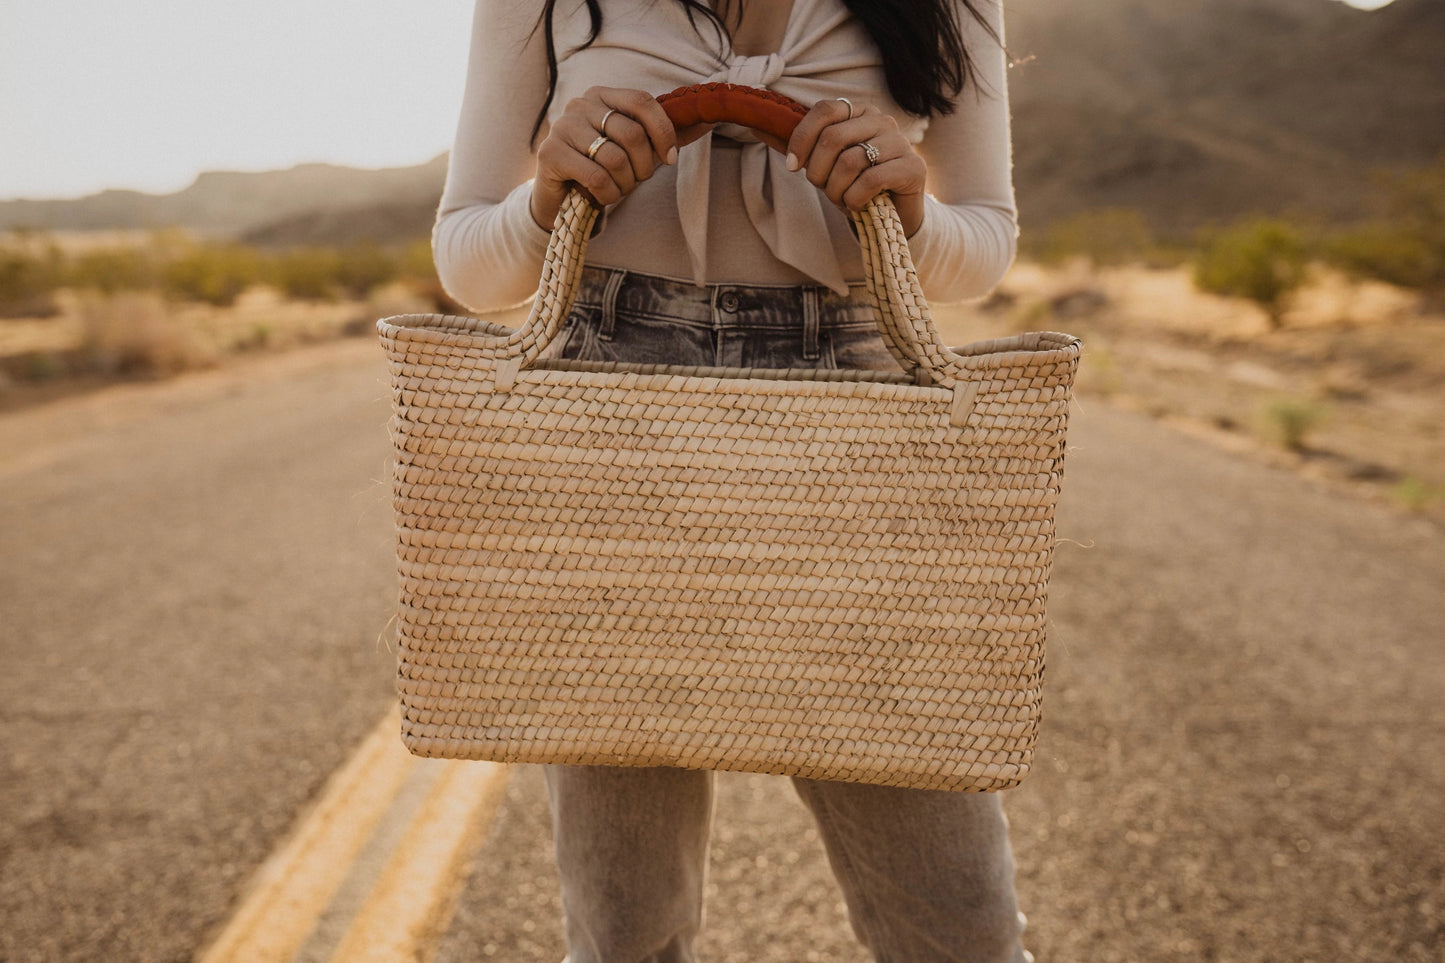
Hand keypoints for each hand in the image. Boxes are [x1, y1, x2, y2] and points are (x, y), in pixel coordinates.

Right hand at [530, 86, 714, 229]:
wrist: (561, 200)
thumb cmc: (604, 170)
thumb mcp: (637, 150)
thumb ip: (669, 135)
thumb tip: (711, 120)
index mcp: (603, 95)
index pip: (643, 101)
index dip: (663, 132)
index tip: (669, 159)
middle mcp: (580, 104)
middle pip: (632, 134)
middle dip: (643, 167)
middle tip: (636, 181)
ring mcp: (562, 127)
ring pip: (615, 158)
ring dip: (625, 184)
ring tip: (617, 189)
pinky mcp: (550, 155)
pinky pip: (596, 177)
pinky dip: (607, 195)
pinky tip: (601, 197)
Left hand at [784, 99, 927, 236]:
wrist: (894, 215)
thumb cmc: (856, 186)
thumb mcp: (828, 166)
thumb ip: (808, 151)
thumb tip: (774, 142)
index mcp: (860, 112)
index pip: (825, 110)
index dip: (802, 138)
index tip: (792, 166)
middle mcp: (882, 121)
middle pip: (833, 137)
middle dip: (818, 171)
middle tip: (823, 189)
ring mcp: (900, 142)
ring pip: (850, 161)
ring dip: (836, 189)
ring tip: (842, 199)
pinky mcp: (913, 167)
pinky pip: (870, 180)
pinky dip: (855, 199)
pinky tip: (857, 205)